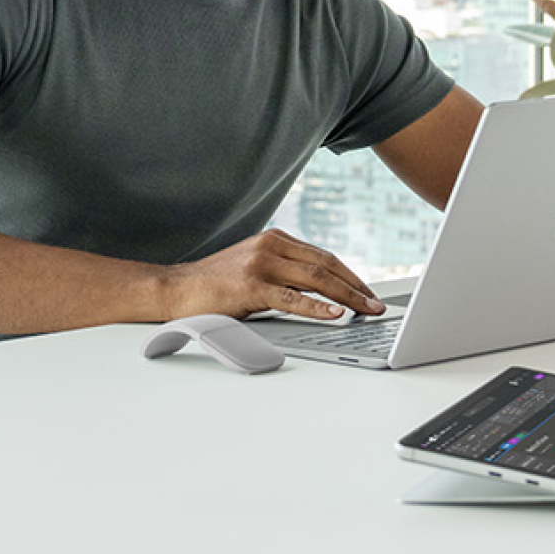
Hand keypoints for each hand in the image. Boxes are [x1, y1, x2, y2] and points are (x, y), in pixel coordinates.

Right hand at [167, 229, 386, 321]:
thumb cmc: (216, 285)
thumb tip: (324, 290)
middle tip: (377, 305)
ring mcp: (260, 264)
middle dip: (356, 287)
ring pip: (316, 279)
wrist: (177, 289)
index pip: (324, 256)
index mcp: (275, 239)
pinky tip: (336, 314)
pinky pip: (292, 298)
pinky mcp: (250, 286)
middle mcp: (270, 246)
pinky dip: (318, 307)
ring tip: (367, 310)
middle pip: (326, 265)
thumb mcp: (255, 267)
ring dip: (347, 297)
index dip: (351, 275)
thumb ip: (284, 270)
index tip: (369, 292)